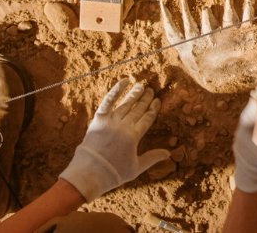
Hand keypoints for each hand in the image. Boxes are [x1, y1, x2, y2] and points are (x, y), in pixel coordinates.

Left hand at [59, 80, 169, 201]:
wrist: (88, 174)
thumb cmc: (113, 174)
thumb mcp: (136, 168)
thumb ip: (152, 157)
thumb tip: (168, 153)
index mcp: (134, 136)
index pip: (147, 118)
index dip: (153, 109)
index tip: (157, 101)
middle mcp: (124, 125)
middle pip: (138, 109)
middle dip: (145, 99)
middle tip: (150, 90)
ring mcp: (110, 121)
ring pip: (126, 103)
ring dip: (134, 94)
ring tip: (140, 86)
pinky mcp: (98, 119)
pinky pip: (108, 101)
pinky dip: (116, 90)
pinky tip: (123, 81)